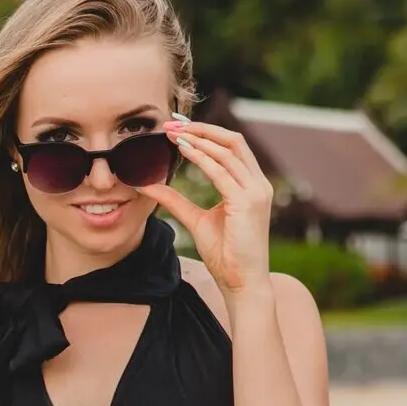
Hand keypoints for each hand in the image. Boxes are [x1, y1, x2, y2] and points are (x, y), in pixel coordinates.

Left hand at [138, 118, 273, 298]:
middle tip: (171, 124)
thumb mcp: (195, 220)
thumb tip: (148, 186)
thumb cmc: (224, 254)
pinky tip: (182, 151)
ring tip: (172, 133)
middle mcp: (258, 184)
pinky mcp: (248, 202)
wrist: (241, 281)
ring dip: (198, 139)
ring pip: (228, 151)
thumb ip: (175, 201)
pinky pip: (222, 172)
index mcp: (250, 185)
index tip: (176, 127)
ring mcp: (256, 191)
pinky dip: (202, 158)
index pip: (230, 148)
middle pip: (233, 141)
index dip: (205, 133)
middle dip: (201, 129)